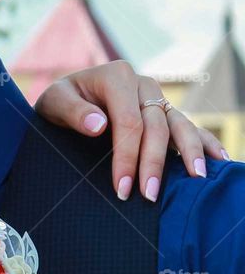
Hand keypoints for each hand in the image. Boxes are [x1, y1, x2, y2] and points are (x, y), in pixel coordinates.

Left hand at [36, 60, 227, 200]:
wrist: (66, 95)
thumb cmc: (59, 101)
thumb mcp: (54, 102)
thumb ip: (73, 112)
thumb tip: (98, 125)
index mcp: (117, 77)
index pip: (128, 122)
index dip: (127, 157)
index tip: (123, 188)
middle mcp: (142, 84)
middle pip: (155, 126)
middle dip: (153, 163)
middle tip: (149, 196)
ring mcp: (156, 97)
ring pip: (178, 124)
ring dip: (189, 153)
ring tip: (198, 178)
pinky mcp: (163, 110)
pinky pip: (187, 126)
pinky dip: (204, 142)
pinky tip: (219, 160)